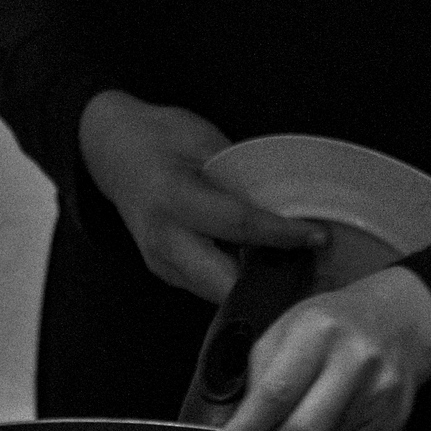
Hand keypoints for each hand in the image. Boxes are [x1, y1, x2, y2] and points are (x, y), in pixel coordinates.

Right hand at [78, 90, 325, 303]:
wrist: (111, 149)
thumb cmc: (160, 136)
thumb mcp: (204, 140)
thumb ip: (239, 177)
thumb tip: (290, 205)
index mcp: (172, 197)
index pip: (237, 224)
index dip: (282, 235)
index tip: (319, 237)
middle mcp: (162, 239)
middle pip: (224, 282)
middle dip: (270, 286)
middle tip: (315, 276)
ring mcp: (159, 262)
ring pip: (217, 294)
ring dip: (257, 290)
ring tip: (301, 277)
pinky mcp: (164, 272)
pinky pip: (208, 288)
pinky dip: (239, 283)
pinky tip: (267, 271)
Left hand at [209, 267, 430, 430]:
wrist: (398, 322)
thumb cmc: (329, 325)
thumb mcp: (286, 328)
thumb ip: (259, 374)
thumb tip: (235, 428)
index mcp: (318, 331)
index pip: (275, 393)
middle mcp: (355, 360)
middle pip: (303, 430)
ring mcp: (381, 393)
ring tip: (297, 423)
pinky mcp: (394, 421)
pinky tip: (328, 422)